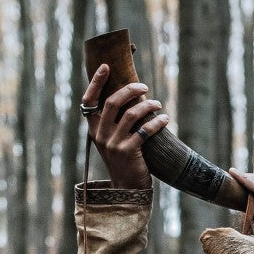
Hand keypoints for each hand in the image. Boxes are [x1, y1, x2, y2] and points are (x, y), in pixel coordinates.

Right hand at [81, 64, 169, 191]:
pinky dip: (157, 122)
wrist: (126, 187)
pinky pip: (144, 130)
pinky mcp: (128, 152)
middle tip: (144, 86)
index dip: (96, 82)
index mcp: (93, 129)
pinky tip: (165, 119)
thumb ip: (113, 121)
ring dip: (148, 105)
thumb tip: (128, 95)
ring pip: (131, 114)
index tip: (106, 66)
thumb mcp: (112, 139)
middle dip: (130, 90)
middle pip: (113, 102)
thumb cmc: (122, 159)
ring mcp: (113, 144)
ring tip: (158, 104)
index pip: (89, 100)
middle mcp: (100, 134)